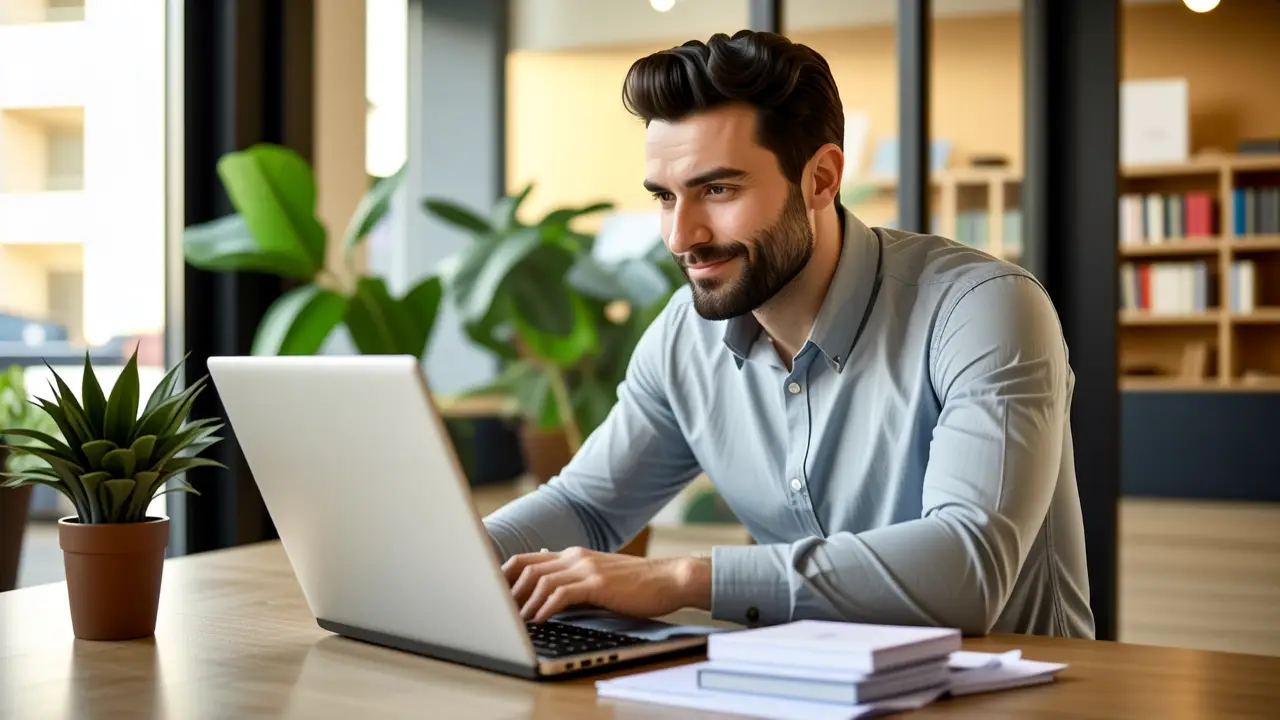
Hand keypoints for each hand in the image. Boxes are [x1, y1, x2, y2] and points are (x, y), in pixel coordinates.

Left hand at [501, 546, 710, 623]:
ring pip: (540, 579)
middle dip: (507, 591)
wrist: (669, 579)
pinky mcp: (597, 583)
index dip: (503, 576)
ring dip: (523, 602)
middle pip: (526, 567)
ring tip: (514, 621)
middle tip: (497, 612)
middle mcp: (575, 557)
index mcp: (573, 555)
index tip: (491, 596)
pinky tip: (539, 620)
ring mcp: (586, 567)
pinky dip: (545, 607)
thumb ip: (572, 577)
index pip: (526, 559)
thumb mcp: (598, 576)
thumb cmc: (635, 584)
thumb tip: (544, 583)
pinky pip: (561, 593)